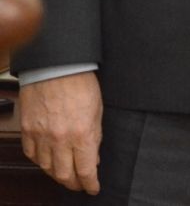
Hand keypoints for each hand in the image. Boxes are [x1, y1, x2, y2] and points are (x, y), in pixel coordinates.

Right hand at [19, 72, 102, 193]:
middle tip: (79, 185)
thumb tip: (93, 158)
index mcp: (82, 134)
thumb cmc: (81, 84)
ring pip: (46, 167)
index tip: (93, 188)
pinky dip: (40, 161)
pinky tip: (47, 160)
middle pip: (63, 174)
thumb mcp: (98, 111)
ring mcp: (40, 136)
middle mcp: (59, 139)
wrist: (56, 67)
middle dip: (73, 183)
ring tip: (65, 174)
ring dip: (56, 174)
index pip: (85, 170)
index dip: (90, 184)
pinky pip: (32, 154)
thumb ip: (95, 137)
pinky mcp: (27, 130)